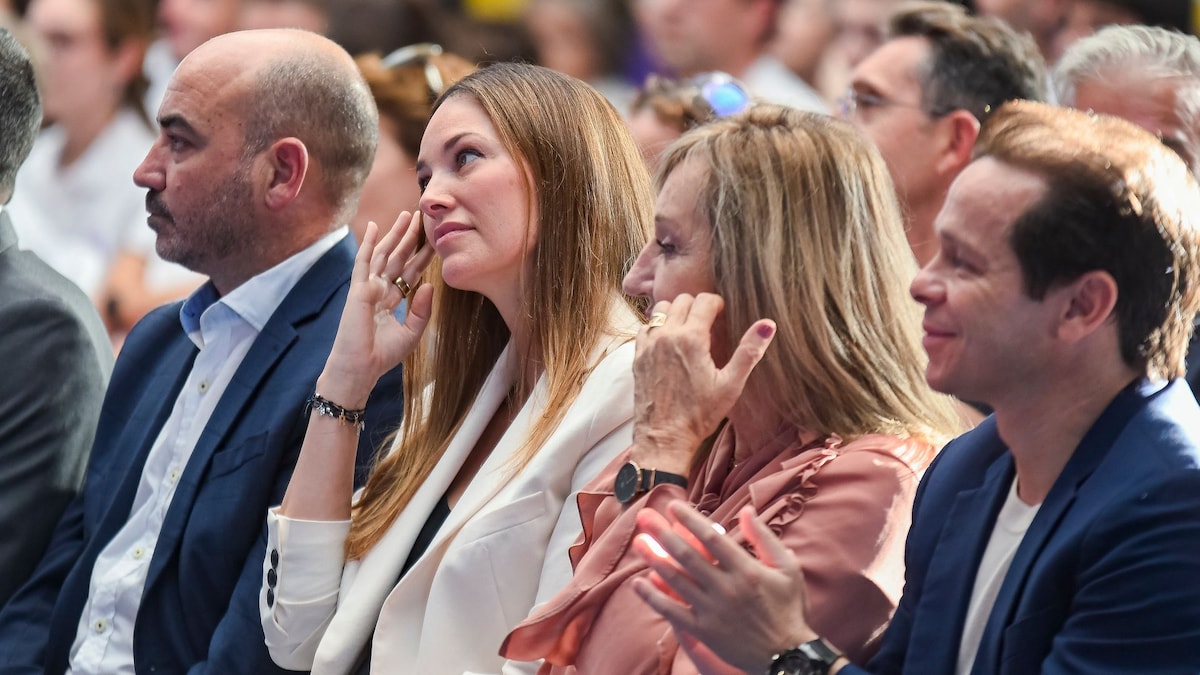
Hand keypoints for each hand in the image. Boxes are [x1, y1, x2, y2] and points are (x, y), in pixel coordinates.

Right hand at [319, 211, 435, 405]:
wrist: (360, 369)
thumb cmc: (381, 356)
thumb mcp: (411, 333)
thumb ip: (422, 310)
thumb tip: (431, 284)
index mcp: (390, 301)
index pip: (410, 273)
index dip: (422, 257)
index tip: (435, 241)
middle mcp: (379, 291)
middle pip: (398, 259)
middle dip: (409, 239)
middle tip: (422, 218)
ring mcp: (367, 288)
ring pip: (384, 255)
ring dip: (394, 234)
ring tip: (406, 215)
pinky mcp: (358, 289)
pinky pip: (364, 261)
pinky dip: (368, 243)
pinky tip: (373, 226)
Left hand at [631, 293, 774, 471]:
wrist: (664, 438)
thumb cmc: (700, 415)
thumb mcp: (731, 385)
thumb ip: (749, 351)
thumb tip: (767, 324)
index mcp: (691, 338)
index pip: (705, 300)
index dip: (717, 305)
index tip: (722, 317)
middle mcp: (667, 335)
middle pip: (682, 300)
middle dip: (697, 306)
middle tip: (707, 324)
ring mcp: (648, 345)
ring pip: (660, 309)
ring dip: (675, 313)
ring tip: (688, 330)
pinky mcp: (638, 356)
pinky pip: (646, 327)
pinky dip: (657, 327)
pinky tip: (668, 343)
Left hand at [631, 502, 815, 673]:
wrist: (785, 655)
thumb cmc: (788, 608)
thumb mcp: (787, 568)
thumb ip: (764, 538)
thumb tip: (746, 509)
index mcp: (746, 570)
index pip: (711, 538)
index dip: (690, 520)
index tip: (673, 506)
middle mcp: (726, 587)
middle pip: (687, 555)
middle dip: (663, 533)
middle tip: (645, 517)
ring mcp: (713, 610)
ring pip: (677, 580)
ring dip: (654, 560)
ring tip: (638, 542)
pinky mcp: (704, 631)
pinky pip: (673, 612)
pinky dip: (654, 598)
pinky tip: (638, 584)